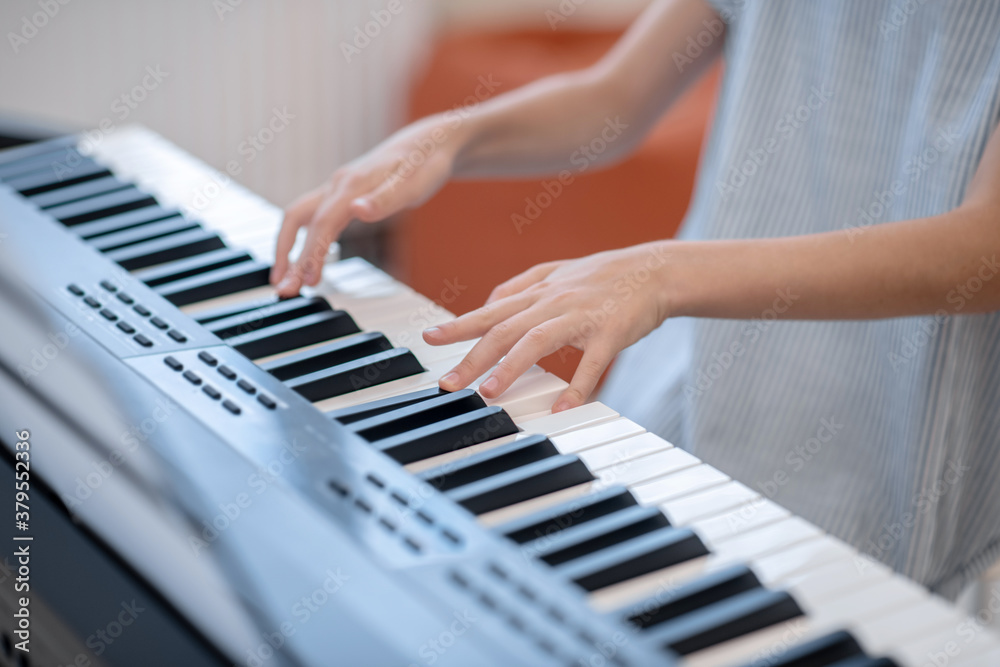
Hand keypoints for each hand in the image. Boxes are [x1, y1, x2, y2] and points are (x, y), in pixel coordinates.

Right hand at [271, 115, 463, 295]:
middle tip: (285, 291)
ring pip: (300, 217)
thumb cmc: (424, 164)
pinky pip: (311, 216)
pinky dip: (301, 238)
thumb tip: (358, 210)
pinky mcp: (341, 193)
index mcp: (352, 183)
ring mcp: (337, 187)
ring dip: (288, 247)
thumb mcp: (414, 185)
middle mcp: (338, 184)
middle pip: (301, 221)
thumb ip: (386, 200)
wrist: (428, 142)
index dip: (312, 252)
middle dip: (289, 257)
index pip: (322, 222)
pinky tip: (302, 257)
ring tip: (282, 278)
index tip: (308, 282)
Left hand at [423, 242, 673, 411]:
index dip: (459, 325)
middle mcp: (553, 302)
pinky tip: (562, 409)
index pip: (490, 311)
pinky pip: (591, 364)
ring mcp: (581, 316)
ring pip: (538, 341)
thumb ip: (520, 285)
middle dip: (472, 358)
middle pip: (504, 329)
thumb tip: (488, 303)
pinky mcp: (610, 333)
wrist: (654, 271)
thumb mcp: (555, 272)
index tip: (430, 339)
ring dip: (510, 368)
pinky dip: (576, 387)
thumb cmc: (603, 276)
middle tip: (448, 384)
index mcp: (538, 292)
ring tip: (489, 393)